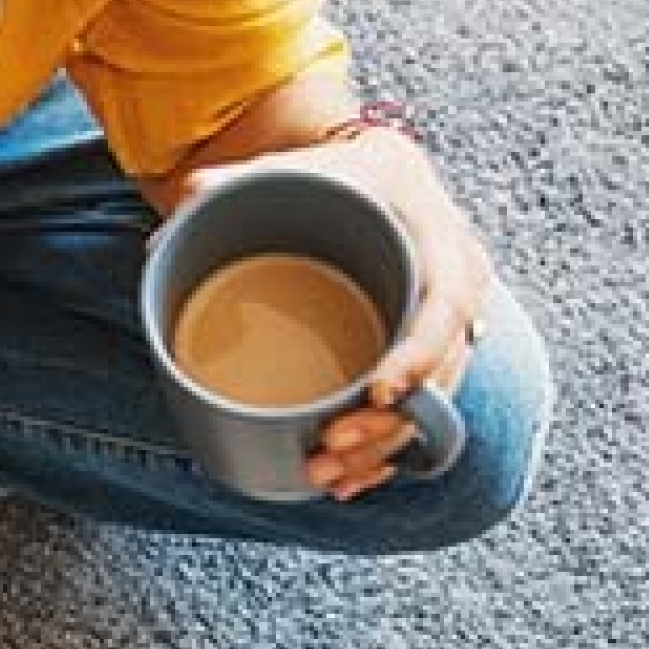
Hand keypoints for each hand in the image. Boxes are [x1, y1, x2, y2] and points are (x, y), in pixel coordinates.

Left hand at [180, 128, 496, 500]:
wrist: (384, 180)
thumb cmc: (345, 176)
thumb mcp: (305, 166)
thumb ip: (247, 177)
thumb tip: (191, 196)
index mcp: (438, 238)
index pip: (445, 305)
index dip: (417, 356)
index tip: (376, 395)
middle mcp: (457, 287)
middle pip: (441, 373)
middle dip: (388, 425)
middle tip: (329, 446)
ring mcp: (450, 327)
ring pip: (432, 405)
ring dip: (382, 449)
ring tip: (326, 474)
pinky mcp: (431, 356)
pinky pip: (420, 416)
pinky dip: (386, 453)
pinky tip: (351, 481)